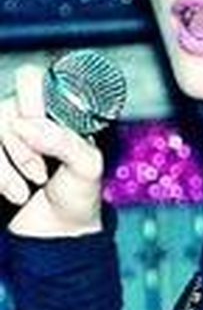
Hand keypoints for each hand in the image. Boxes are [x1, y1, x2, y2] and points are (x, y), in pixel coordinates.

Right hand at [0, 63, 104, 236]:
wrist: (59, 232)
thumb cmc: (79, 193)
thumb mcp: (87, 166)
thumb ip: (65, 141)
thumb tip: (27, 124)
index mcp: (56, 111)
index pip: (30, 77)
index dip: (31, 98)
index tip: (41, 124)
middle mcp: (26, 118)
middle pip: (6, 107)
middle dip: (23, 144)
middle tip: (42, 170)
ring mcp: (4, 137)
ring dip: (7, 165)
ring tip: (31, 185)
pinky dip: (0, 177)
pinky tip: (16, 194)